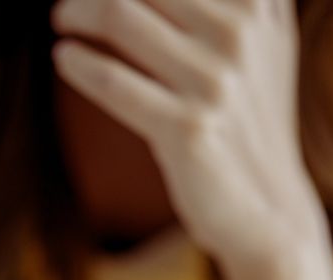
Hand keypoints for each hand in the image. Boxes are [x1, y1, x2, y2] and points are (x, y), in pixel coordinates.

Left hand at [52, 0, 327, 277]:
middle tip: (71, 4)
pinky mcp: (187, 128)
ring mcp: (214, 82)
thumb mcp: (266, 41)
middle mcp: (240, 34)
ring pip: (120, 16)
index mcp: (257, 3)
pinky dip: (79, 64)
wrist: (268, 207)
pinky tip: (65, 57)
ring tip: (64, 19)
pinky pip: (114, 81)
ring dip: (77, 11)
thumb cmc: (253, 116)